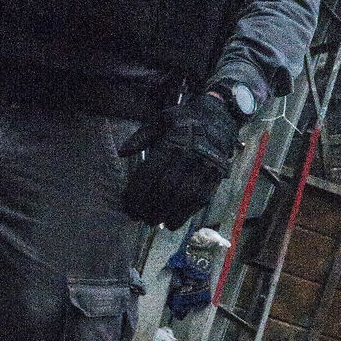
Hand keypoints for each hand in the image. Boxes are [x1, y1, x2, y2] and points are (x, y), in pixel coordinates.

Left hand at [123, 91, 238, 228]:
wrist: (219, 118)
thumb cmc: (184, 121)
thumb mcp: (160, 120)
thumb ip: (141, 137)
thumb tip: (122, 152)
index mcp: (173, 142)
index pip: (150, 172)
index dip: (137, 192)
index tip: (128, 205)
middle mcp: (190, 156)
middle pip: (166, 188)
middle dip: (150, 206)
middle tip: (139, 217)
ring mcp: (205, 167)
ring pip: (184, 196)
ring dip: (167, 213)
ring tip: (154, 222)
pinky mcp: (216, 177)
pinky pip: (201, 199)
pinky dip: (186, 214)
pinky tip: (173, 222)